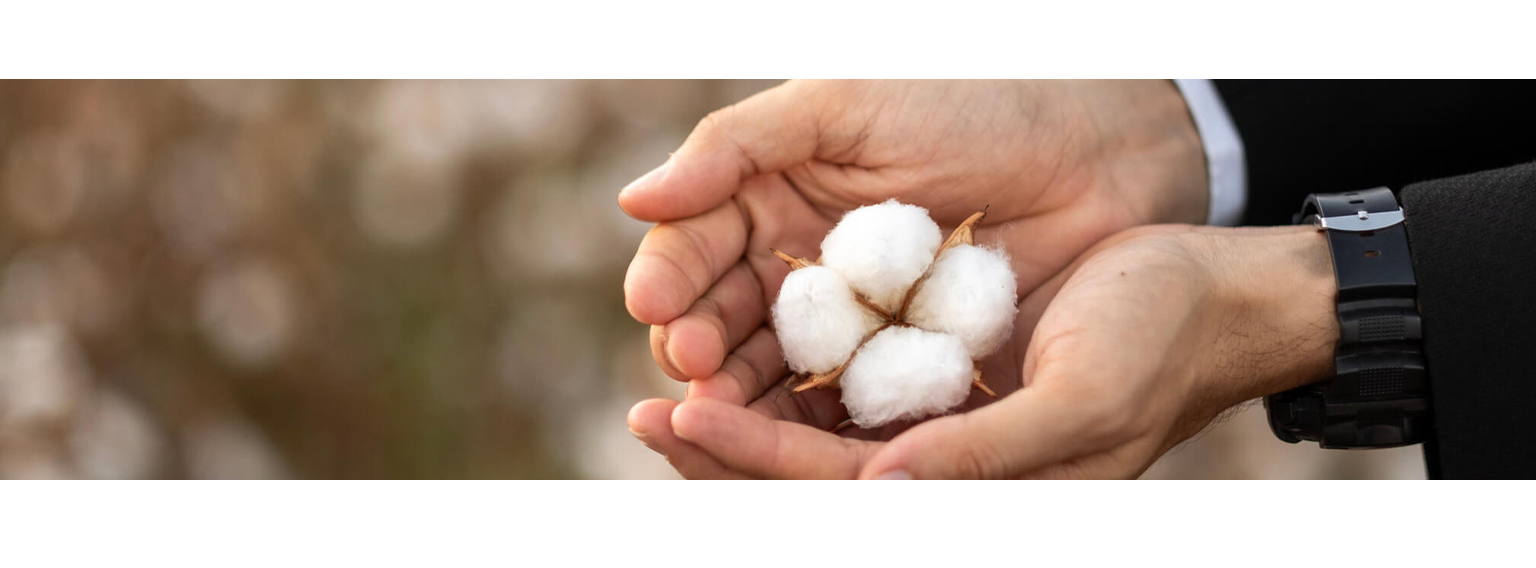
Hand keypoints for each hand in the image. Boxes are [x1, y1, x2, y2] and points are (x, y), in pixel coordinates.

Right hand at [622, 81, 1208, 476]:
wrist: (1096, 147)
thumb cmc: (969, 102)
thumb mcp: (843, 104)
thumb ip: (736, 147)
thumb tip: (636, 201)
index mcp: (772, 199)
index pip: (697, 248)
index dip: (672, 279)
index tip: (658, 305)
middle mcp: (801, 267)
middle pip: (723, 322)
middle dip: (698, 346)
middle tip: (692, 365)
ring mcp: (852, 324)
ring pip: (774, 374)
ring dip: (741, 398)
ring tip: (721, 413)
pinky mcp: (902, 370)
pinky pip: (845, 404)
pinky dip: (813, 423)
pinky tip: (792, 436)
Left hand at [634, 225, 1339, 478]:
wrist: (1209, 298)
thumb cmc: (1158, 345)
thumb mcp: (1081, 402)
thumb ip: (985, 457)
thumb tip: (881, 492)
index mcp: (976, 497)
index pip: (839, 493)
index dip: (755, 463)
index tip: (680, 419)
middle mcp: (945, 475)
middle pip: (811, 480)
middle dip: (727, 456)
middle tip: (644, 414)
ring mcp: (939, 434)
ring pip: (818, 441)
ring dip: (746, 419)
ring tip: (673, 382)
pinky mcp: (941, 389)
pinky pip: (849, 396)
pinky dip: (791, 379)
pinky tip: (744, 348)